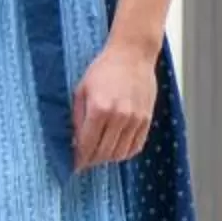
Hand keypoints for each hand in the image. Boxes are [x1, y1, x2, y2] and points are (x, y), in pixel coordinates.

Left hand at [73, 38, 158, 172]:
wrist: (132, 56)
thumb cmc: (103, 70)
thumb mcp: (81, 90)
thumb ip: (78, 118)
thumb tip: (75, 141)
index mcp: (99, 108)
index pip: (88, 144)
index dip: (80, 158)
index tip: (74, 165)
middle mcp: (119, 117)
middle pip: (104, 152)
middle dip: (92, 161)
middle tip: (84, 162)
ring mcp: (136, 120)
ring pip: (120, 153)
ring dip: (107, 159)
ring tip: (98, 157)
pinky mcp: (147, 120)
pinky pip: (136, 146)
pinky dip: (124, 153)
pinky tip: (115, 150)